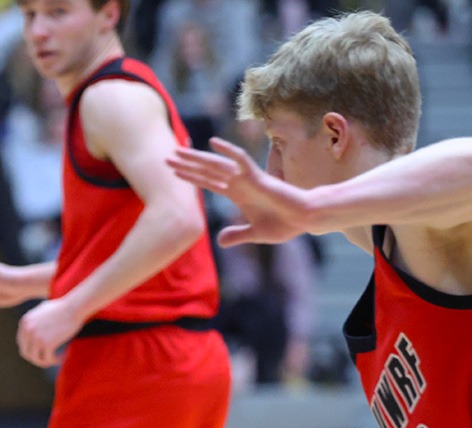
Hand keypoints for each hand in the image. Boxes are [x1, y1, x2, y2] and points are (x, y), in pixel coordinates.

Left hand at [16, 296, 82, 367]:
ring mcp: (36, 337)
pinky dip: (56, 360)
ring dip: (46, 361)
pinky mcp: (47, 343)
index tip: (43, 350)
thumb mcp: (42, 310)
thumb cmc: (63, 307)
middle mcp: (27, 330)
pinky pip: (48, 359)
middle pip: (26, 353)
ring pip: (36, 359)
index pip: (22, 343)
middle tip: (49, 358)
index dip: (32, 349)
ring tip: (57, 358)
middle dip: (37, 358)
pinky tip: (64, 355)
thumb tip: (33, 334)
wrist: (74, 307)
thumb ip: (35, 320)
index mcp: (24, 322)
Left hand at [169, 138, 317, 245]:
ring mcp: (248, 179)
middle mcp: (239, 183)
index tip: (173, 172)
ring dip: (197, 158)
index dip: (191, 177)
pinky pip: (241, 161)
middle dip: (187, 164)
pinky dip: (228, 152)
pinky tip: (213, 143)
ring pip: (218, 165)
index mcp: (237, 194)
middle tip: (166, 156)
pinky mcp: (259, 179)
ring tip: (178, 150)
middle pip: (208, 171)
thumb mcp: (254, 234)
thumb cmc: (284, 224)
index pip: (208, 183)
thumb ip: (237, 234)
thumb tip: (219, 241)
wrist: (305, 220)